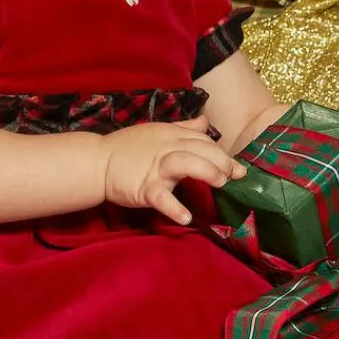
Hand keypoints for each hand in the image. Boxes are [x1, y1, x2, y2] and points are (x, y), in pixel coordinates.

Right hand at [103, 115, 245, 224]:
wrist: (98, 161)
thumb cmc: (129, 147)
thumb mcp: (158, 131)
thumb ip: (184, 127)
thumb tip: (205, 121)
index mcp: (172, 135)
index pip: (203, 141)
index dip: (223, 154)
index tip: (239, 169)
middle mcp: (167, 149)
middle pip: (199, 150)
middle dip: (221, 161)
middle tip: (234, 176)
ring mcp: (155, 168)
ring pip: (185, 163)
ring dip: (205, 171)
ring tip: (221, 183)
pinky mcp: (143, 187)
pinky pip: (161, 197)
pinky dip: (174, 207)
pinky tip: (187, 217)